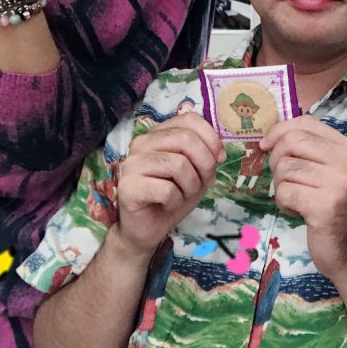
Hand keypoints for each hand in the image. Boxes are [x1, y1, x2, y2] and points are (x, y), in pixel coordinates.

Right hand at [116, 113, 225, 256]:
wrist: (148, 228)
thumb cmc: (172, 196)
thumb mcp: (197, 172)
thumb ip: (206, 155)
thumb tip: (218, 153)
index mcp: (158, 134)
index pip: (189, 119)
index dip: (211, 138)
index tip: (218, 159)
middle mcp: (142, 143)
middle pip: (185, 139)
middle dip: (204, 164)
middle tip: (201, 183)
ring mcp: (132, 163)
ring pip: (178, 164)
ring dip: (190, 186)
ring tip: (182, 195)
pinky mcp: (128, 186)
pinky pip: (166, 189)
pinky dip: (176, 201)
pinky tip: (168, 205)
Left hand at [260, 116, 346, 282]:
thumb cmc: (337, 211)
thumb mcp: (332, 174)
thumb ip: (311, 152)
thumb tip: (271, 137)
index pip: (307, 123)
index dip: (280, 130)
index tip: (267, 146)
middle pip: (292, 141)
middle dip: (276, 160)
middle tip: (284, 180)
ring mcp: (338, 183)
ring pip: (284, 168)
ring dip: (280, 186)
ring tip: (296, 200)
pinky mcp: (324, 206)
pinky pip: (284, 192)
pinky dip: (283, 203)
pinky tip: (297, 212)